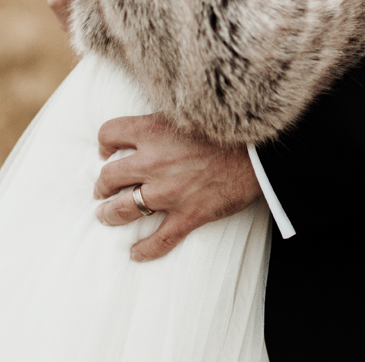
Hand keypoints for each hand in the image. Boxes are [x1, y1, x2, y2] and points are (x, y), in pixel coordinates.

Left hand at [93, 114, 262, 260]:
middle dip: (102, 185)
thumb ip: (166, 120)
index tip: (108, 151)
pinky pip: (159, 240)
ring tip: (107, 215)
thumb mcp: (189, 112)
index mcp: (153, 131)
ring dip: (110, 214)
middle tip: (103, 189)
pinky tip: (136, 253)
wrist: (261, 152)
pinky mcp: (188, 214)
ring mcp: (169, 191)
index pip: (109, 134)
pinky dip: (145, 250)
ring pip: (123, 209)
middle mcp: (154, 161)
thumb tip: (149, 127)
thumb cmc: (228, 128)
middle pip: (109, 176)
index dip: (105, 144)